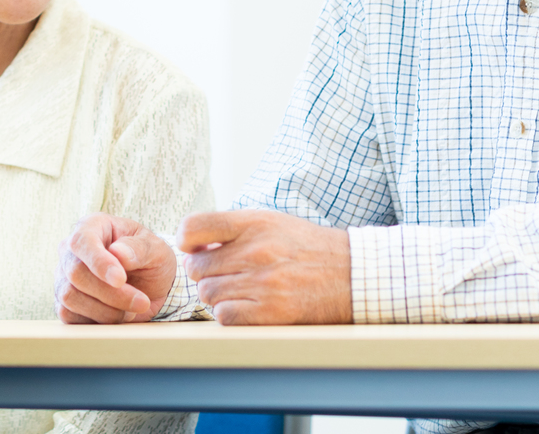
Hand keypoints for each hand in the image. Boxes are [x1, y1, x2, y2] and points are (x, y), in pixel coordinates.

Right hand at [55, 213, 177, 322]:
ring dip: (106, 311)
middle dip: (110, 293)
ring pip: (70, 297)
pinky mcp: (64, 302)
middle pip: (75, 272)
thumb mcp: (157, 250)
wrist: (150, 286)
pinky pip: (68, 316)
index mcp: (92, 226)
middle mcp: (72, 250)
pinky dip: (96, 321)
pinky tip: (116, 316)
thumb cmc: (151, 260)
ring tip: (131, 311)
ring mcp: (64, 277)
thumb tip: (118, 253)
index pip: (82, 241)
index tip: (121, 280)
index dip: (99, 262)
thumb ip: (140, 249)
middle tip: (140, 302)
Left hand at [178, 209, 351, 324]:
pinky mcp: (272, 312)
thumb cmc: (306, 247)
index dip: (187, 240)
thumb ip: (233, 228)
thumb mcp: (271, 221)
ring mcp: (264, 283)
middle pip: (197, 267)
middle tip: (222, 274)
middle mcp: (257, 251)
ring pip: (208, 293)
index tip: (194, 247)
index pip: (194, 226)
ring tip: (237, 290)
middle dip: (204, 272)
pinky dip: (229, 314)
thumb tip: (191, 241)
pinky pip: (225, 316)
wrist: (351, 273)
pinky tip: (245, 306)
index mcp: (254, 223)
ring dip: (216, 295)